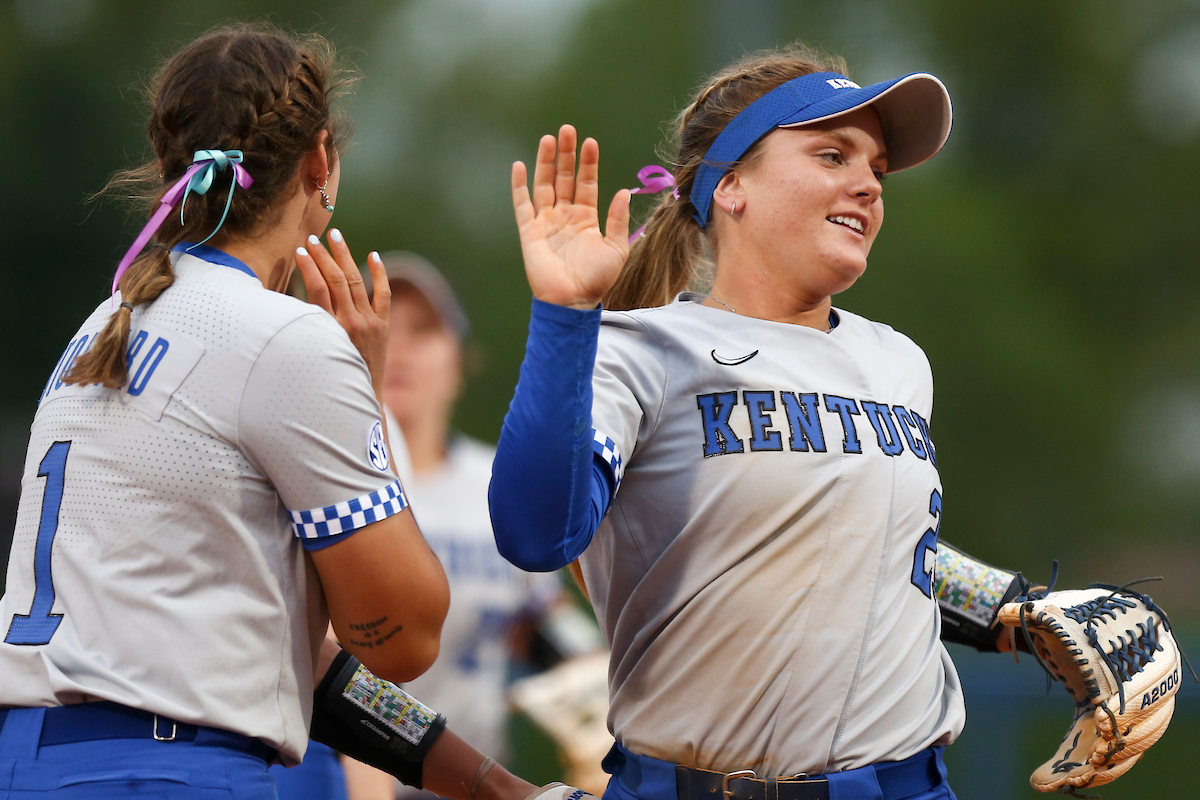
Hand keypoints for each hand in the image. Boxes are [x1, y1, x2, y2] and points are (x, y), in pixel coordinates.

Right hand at [295, 229, 390, 391]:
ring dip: (345, 256)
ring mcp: (370, 323)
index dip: (307, 267)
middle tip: (313, 238)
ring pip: (357, 281)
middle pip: (336, 280)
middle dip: (323, 256)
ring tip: (335, 237)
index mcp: (329, 330)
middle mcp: (351, 323)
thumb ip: (303, 326)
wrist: (359, 395)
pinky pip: (383, 294)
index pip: (316, 289)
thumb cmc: (328, 375)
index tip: (298, 251)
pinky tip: (372, 255)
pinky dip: (380, 273)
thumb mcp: (312, 351)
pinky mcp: (383, 325)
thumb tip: (283, 305)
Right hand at [512, 125, 629, 308]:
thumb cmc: (597, 279)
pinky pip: (522, 205)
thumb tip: (622, 191)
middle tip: (568, 130)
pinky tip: (519, 166)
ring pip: (544, 185)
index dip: (588, 164)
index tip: (590, 143)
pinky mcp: (529, 231)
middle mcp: (565, 216)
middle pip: (564, 178)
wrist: (573, 301)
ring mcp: (546, 222)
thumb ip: (617, 219)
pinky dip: (519, 186)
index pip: (586, 183)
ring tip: (549, 139)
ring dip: (546, 162)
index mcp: (586, 218)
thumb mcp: (616, 248)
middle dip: (566, 155)